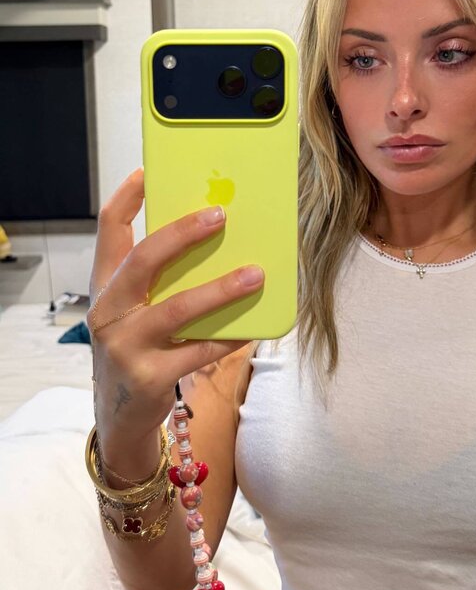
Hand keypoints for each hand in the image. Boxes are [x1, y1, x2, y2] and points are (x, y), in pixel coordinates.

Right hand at [87, 167, 263, 445]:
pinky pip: (198, 351)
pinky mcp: (148, 377)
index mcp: (106, 285)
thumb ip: (161, 279)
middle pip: (143, 259)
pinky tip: (251, 327)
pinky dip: (228, 337)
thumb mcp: (135, 310)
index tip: (148, 171)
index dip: (127, 198)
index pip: (109, 230)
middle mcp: (108, 311)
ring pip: (177, 308)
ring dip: (220, 289)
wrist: (118, 417)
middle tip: (220, 215)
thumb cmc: (137, 349)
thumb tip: (218, 240)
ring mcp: (125, 345)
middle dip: (183, 233)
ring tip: (255, 274)